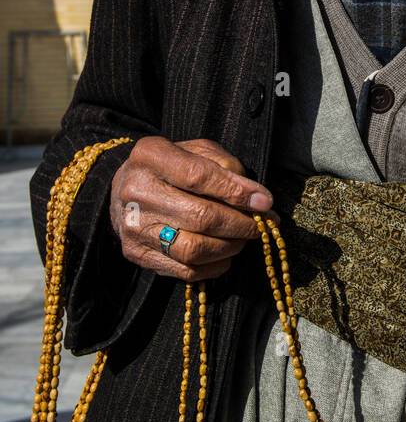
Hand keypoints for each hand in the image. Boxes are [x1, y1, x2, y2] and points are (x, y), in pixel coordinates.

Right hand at [109, 136, 276, 281]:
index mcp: (151, 156)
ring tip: (244, 238)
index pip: (199, 177)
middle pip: (200, 217)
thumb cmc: (171, 167)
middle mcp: (137, 192)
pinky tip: (226, 253)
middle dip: (241, 224)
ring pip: (194, 249)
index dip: (236, 192)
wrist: (123, 190)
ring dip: (231, 247)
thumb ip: (225, 166)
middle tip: (262, 224)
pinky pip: (186, 270)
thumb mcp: (196, 150)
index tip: (265, 202)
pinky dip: (216, 265)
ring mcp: (135, 227)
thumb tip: (255, 198)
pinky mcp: (138, 255)